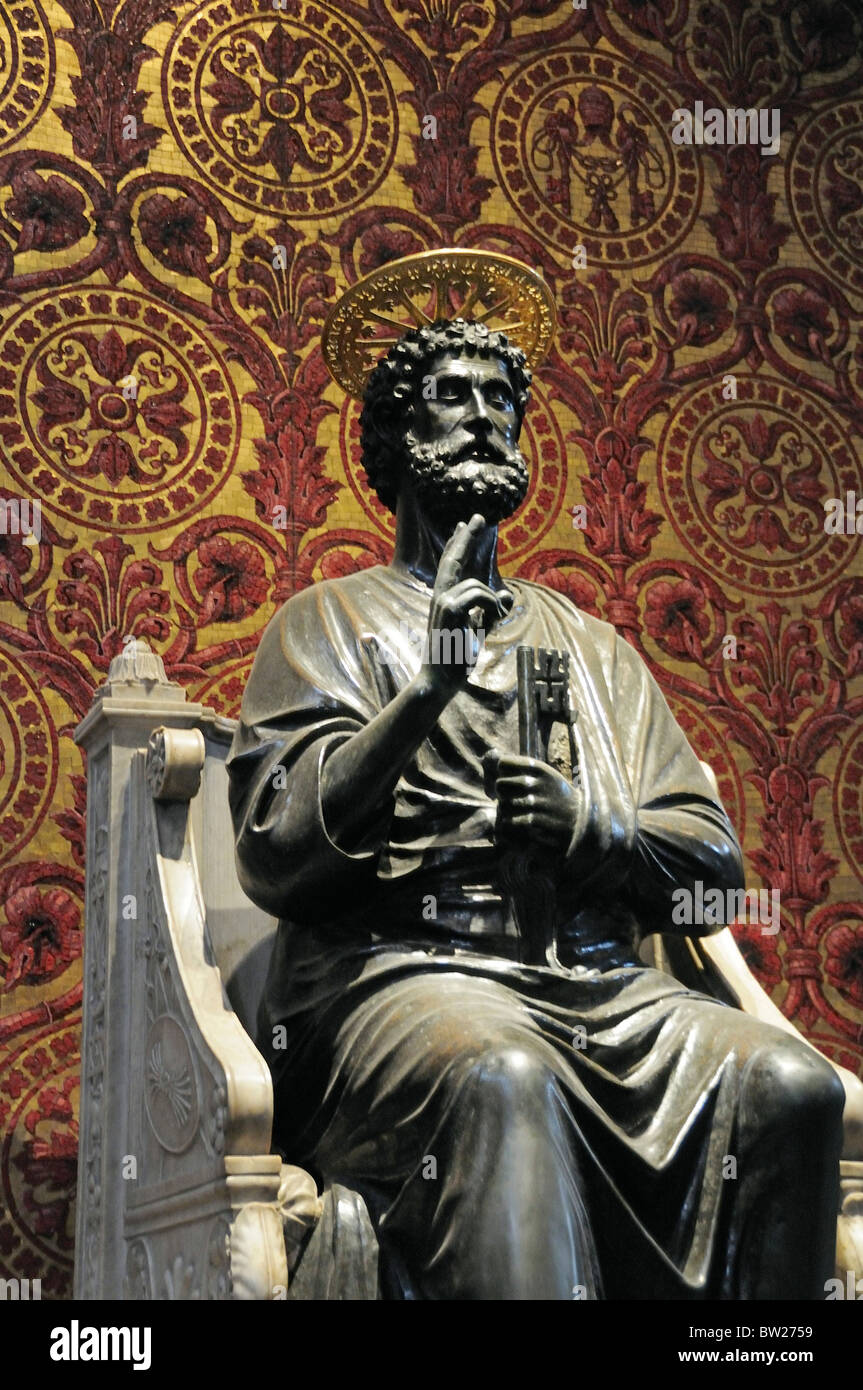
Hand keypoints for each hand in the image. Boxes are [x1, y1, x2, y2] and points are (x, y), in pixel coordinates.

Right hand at [423, 514, 512, 695]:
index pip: (451, 566)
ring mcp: (442, 602)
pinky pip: (480, 596)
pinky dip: (491, 607)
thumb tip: (507, 593)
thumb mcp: (479, 631)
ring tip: (492, 620)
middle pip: (454, 560)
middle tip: (478, 517)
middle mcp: (440, 597)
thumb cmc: (456, 659)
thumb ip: (491, 612)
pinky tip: (490, 620)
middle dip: (467, 538)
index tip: (460, 526)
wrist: (438, 680)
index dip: (456, 545)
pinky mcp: (449, 610)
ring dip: (492, 602)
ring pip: (478, 586)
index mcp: (445, 600)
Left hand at [492, 753, 578, 857]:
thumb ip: (520, 768)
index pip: (503, 763)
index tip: (507, 783)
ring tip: (519, 815)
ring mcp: (535, 803)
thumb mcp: (545, 776)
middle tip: (510, 801)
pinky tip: (522, 825)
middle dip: (502, 795)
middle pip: (500, 784)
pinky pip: (508, 822)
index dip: (500, 774)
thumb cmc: (557, 797)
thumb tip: (489, 755)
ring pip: (502, 805)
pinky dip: (511, 825)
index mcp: (538, 768)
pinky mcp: (535, 822)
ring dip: (507, 812)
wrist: (581, 822)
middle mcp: (536, 783)